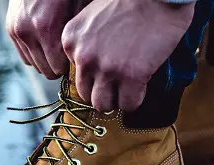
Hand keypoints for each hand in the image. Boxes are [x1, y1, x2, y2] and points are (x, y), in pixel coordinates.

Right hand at [6, 0, 72, 78]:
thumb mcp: (77, 8)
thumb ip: (76, 34)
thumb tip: (82, 58)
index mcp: (46, 27)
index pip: (58, 67)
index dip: (70, 64)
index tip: (76, 57)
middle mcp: (27, 31)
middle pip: (46, 70)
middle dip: (58, 65)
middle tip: (69, 56)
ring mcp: (16, 30)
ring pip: (34, 65)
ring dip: (46, 60)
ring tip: (57, 49)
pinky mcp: (10, 28)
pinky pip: (24, 56)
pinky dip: (35, 53)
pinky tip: (46, 44)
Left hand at [62, 0, 194, 111]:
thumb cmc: (132, 0)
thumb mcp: (94, 15)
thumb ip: (87, 41)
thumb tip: (93, 68)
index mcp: (71, 40)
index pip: (75, 74)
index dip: (95, 74)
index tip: (110, 66)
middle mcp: (83, 56)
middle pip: (86, 94)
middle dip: (104, 91)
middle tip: (120, 83)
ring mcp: (106, 68)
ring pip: (103, 105)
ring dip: (117, 100)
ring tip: (129, 88)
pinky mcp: (131, 77)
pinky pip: (129, 104)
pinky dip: (136, 100)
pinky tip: (142, 86)